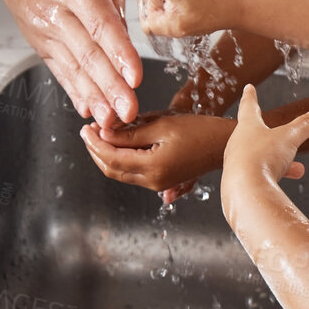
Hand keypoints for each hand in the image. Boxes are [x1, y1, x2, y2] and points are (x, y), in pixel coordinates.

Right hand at [0, 0, 142, 128]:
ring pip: (74, 66)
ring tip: (113, 120)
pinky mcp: (41, 38)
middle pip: (87, 53)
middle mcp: (55, 12)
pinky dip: (74, 89)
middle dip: (109, 85)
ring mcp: (45, 29)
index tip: (133, 74)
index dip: (116, 50)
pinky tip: (88, 109)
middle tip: (129, 111)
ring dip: (94, 94)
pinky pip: (60, 67)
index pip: (97, 21)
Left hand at [80, 111, 234, 199]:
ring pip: (120, 172)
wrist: (223, 144)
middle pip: (111, 169)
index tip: (86, 127)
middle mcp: (152, 181)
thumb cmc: (198, 130)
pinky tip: (117, 142)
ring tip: (99, 133)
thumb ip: (131, 132)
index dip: (95, 143)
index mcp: (152, 168)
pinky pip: (132, 172)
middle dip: (95, 150)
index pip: (111, 158)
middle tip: (87, 130)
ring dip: (106, 154)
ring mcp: (156, 184)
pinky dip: (120, 157)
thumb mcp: (162, 125)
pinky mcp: (161, 180)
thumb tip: (104, 133)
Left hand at [220, 85, 308, 228]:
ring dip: (279, 161)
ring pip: (260, 158)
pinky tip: (282, 185)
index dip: (250, 96)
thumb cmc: (260, 160)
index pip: (248, 106)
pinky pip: (258, 176)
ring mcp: (237, 164)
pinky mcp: (239, 184)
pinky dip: (272, 177)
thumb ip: (306, 125)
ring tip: (296, 169)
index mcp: (247, 127)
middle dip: (274, 137)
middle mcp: (238, 144)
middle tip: (281, 135)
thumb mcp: (290, 138)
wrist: (244, 192)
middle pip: (256, 135)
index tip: (248, 88)